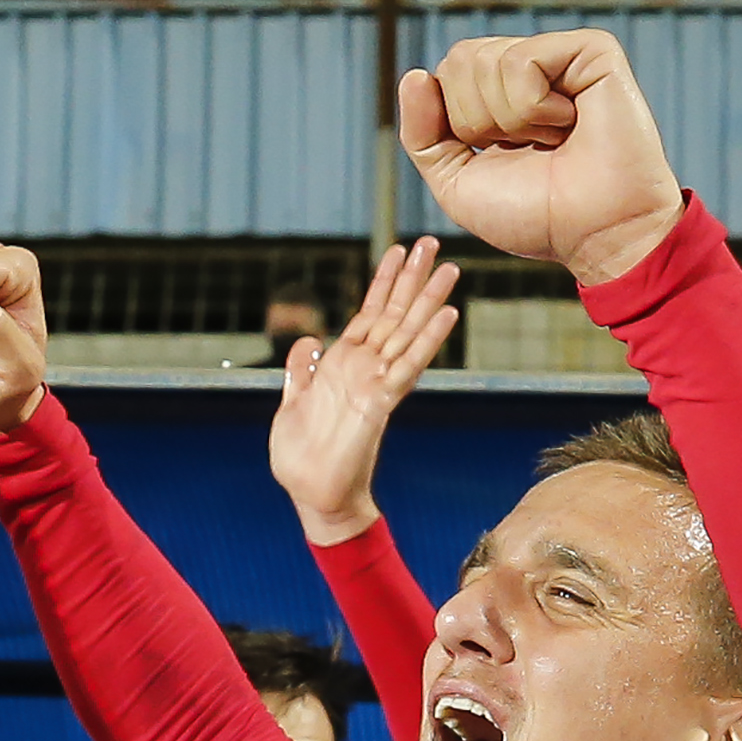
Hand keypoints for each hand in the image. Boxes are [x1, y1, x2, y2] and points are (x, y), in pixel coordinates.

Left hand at [269, 237, 460, 545]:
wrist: (313, 498)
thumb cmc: (303, 457)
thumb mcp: (292, 403)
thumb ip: (301, 371)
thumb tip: (308, 342)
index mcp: (343, 365)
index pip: (368, 314)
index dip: (382, 282)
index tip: (397, 251)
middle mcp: (365, 369)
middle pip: (393, 314)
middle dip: (411, 278)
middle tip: (432, 242)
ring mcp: (375, 384)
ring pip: (407, 332)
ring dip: (428, 300)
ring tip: (450, 268)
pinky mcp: (380, 403)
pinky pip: (408, 366)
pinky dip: (428, 341)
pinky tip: (447, 315)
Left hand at [400, 30, 684, 284]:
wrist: (595, 234)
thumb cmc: (535, 214)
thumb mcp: (455, 181)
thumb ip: (422, 134)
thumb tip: (414, 74)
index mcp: (499, 93)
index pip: (445, 74)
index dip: (457, 124)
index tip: (500, 154)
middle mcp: (530, 68)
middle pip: (459, 60)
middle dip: (479, 120)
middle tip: (529, 147)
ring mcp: (562, 55)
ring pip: (485, 60)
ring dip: (510, 119)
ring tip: (554, 139)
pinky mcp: (592, 49)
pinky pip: (521, 59)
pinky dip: (533, 107)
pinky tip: (571, 123)